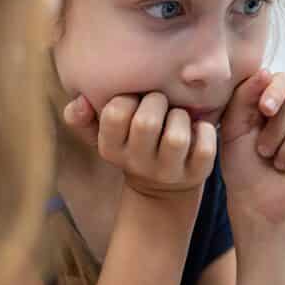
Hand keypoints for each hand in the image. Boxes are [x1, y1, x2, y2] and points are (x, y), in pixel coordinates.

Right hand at [63, 93, 216, 198]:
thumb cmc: (133, 143)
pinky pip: (205, 148)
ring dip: (180, 117)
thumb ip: (83, 116)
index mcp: (111, 148)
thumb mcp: (105, 133)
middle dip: (157, 101)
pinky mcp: (196, 173)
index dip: (128, 98)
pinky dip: (205, 131)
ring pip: (176, 137)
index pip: (114, 114)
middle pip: (146, 123)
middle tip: (161, 102)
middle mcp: (137, 163)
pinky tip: (198, 128)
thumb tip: (79, 102)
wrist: (162, 186)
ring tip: (178, 116)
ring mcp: (168, 171)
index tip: (134, 99)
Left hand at [219, 70, 284, 225]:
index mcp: (275, 102)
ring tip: (279, 162)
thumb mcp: (232, 129)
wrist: (255, 202)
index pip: (283, 80)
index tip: (264, 110)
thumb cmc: (242, 164)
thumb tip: (266, 72)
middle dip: (276, 131)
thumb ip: (244, 98)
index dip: (276, 92)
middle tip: (264, 151)